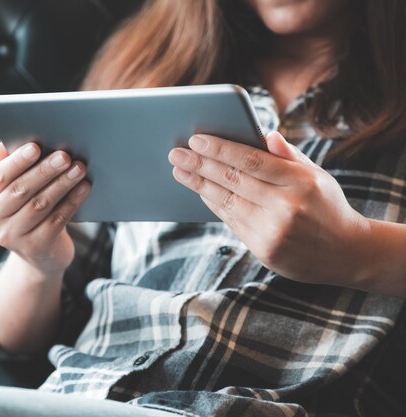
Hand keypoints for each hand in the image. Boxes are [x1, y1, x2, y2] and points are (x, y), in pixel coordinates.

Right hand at [0, 142, 89, 276]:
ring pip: (40, 204)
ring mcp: (12, 237)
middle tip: (64, 156)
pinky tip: (83, 188)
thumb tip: (1, 146)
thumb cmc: (27, 213)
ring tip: (78, 168)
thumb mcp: (14, 193)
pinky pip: (57, 219)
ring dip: (62, 184)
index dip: (17, 161)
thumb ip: (9, 169)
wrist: (40, 255)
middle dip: (44, 170)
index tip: (36, 147)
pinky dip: (72, 201)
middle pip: (21, 190)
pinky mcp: (35, 247)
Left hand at [168, 132, 370, 285]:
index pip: (251, 160)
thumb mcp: (317, 176)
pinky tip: (199, 191)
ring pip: (227, 201)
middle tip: (175, 153)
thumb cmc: (327, 206)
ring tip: (179, 171)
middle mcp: (286, 206)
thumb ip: (289, 155)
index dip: (220, 149)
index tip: (196, 139)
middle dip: (200, 165)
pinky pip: (231, 221)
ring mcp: (273, 230)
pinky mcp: (264, 249)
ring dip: (199, 184)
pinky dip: (213, 204)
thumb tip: (264, 134)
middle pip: (233, 180)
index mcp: (300, 181)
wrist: (346, 254)